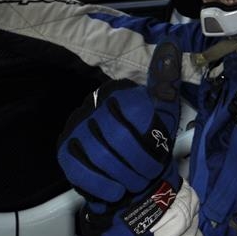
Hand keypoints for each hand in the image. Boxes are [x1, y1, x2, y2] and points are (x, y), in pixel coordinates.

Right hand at [57, 41, 181, 235]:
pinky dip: (103, 185)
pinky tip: (116, 191)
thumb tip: (171, 44)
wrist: (131, 173)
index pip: (134, 115)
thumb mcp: (165, 110)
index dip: (150, 143)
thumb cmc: (151, 139)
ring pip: (100, 156)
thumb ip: (167, 81)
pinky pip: (81, 171)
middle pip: (117, 138)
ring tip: (134, 183)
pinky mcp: (65, 151)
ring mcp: (76, 127)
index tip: (160, 158)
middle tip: (147, 176)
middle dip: (138, 164)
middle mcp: (93, 104)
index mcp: (119, 91)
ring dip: (123, 176)